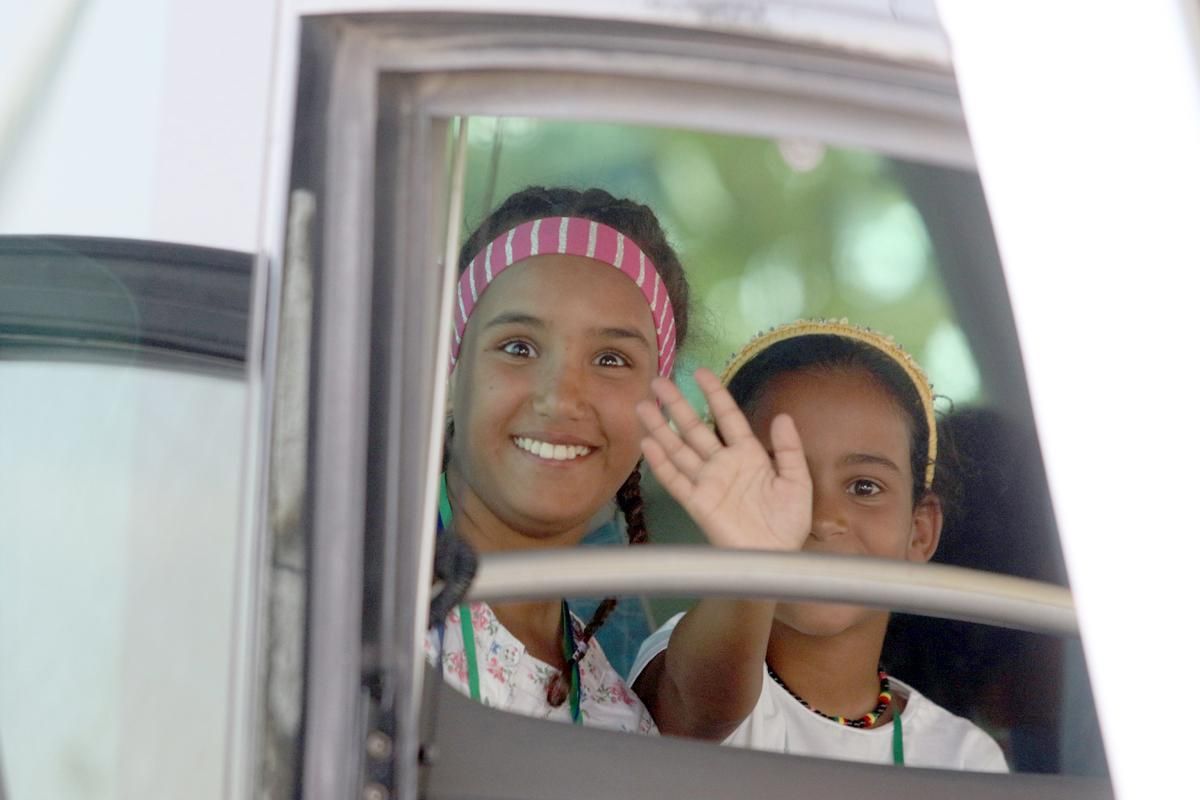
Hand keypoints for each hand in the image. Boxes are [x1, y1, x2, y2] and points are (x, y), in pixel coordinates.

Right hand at [636, 367, 811, 551]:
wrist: (774, 557)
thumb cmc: (788, 521)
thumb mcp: (797, 480)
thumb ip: (788, 449)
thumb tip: (782, 416)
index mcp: (748, 454)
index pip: (727, 417)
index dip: (714, 394)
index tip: (700, 373)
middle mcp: (723, 464)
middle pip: (695, 428)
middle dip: (677, 405)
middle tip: (659, 382)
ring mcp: (707, 482)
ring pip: (679, 449)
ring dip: (661, 428)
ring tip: (643, 406)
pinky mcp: (697, 503)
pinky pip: (676, 479)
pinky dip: (661, 462)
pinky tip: (648, 443)